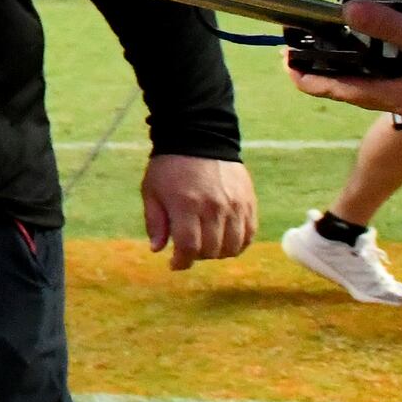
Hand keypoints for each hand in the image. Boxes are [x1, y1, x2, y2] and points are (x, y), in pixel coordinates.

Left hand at [137, 152, 256, 270]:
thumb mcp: (151, 191)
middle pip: (212, 250)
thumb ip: (155, 221)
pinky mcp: (249, 201)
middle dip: (197, 256)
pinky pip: (250, 233)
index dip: (182, 262)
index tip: (175, 264)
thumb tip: (157, 249)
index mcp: (186, 205)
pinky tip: (226, 240)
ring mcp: (235, 205)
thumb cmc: (169, 166)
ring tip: (207, 245)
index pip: (189, 247)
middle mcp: (214, 207)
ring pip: (233, 246)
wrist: (199, 137)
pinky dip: (238, 243)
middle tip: (189, 249)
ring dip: (218, 253)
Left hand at [286, 1, 401, 124]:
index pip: (343, 90)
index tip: (285, 62)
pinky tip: (376, 48)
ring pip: (376, 83)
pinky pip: (397, 77)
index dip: (310, 78)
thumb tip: (349, 13)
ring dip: (350, 67)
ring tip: (328, 48)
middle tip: (298, 53)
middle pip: (354, 89)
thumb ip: (392, 28)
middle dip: (324, 72)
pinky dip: (378, 63)